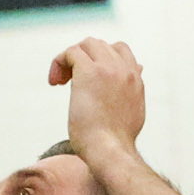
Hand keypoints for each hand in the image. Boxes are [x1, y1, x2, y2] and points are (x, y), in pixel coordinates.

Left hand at [49, 35, 145, 153]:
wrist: (110, 150)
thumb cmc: (116, 140)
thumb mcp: (132, 110)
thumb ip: (132, 89)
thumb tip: (139, 69)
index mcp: (135, 79)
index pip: (119, 51)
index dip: (99, 60)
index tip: (87, 80)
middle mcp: (125, 69)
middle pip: (100, 45)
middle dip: (82, 58)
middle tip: (69, 80)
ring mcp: (109, 69)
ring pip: (86, 44)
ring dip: (70, 59)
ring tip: (60, 81)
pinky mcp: (89, 72)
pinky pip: (71, 52)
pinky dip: (59, 62)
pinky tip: (55, 82)